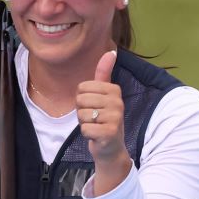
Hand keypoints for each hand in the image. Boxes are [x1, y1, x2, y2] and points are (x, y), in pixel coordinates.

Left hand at [76, 51, 128, 167]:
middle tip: (94, 118)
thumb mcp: (104, 95)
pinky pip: (85, 128)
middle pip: (80, 100)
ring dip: (84, 123)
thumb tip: (111, 51)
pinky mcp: (110, 132)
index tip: (93, 107)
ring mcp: (115, 117)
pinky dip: (86, 134)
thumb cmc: (104, 119)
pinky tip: (96, 136)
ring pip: (82, 115)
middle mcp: (117, 102)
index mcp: (114, 90)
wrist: (111, 148)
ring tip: (95, 126)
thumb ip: (104, 73)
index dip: (82, 99)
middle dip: (82, 112)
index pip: (82, 88)